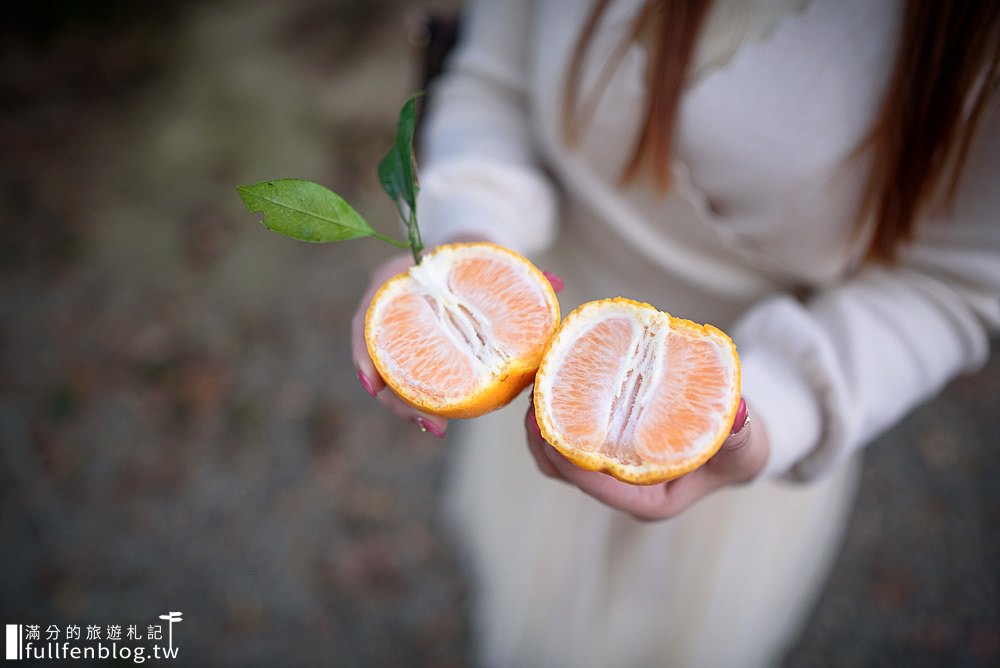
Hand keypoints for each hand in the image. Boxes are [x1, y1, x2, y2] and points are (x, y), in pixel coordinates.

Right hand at [351, 246, 564, 438]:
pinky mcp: (410, 351)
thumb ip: (517, 271)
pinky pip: (406, 378)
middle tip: (427, 421)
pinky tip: (439, 421)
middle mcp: (388, 309)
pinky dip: (419, 399)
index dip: (365, 353)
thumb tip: (558, 284)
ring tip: (436, 427)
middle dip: (394, 397)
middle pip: (376, 359)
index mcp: (395, 281)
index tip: (374, 386)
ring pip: (388, 375)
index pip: (366, 318)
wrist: (464, 254)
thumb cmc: (473, 254)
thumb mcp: (489, 255)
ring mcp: (395, 333)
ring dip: (407, 405)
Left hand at [525, 398, 768, 520]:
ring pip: (559, 456)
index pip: (596, 484)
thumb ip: (738, 433)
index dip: (568, 458)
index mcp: (648, 500)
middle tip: (534, 395)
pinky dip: (557, 413)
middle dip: (544, 437)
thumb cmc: (741, 450)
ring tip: (536, 384)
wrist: (739, 443)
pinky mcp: (605, 449)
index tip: (548, 427)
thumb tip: (737, 412)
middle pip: (566, 471)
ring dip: (543, 424)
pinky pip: (568, 436)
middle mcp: (623, 490)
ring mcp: (611, 472)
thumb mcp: (746, 445)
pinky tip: (553, 382)